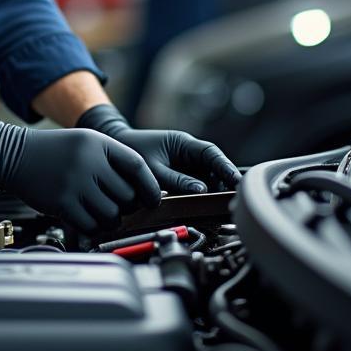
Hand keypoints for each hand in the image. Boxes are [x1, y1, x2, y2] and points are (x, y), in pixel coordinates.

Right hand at [0, 122, 160, 233]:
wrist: (15, 155)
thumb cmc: (55, 152)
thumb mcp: (86, 143)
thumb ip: (113, 161)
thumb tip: (144, 191)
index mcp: (98, 143)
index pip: (138, 167)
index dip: (150, 187)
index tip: (153, 199)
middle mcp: (87, 162)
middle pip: (127, 195)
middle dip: (128, 206)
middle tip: (120, 206)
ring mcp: (74, 183)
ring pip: (112, 214)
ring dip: (112, 219)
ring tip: (103, 213)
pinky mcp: (61, 203)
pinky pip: (91, 225)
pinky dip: (94, 227)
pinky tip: (88, 219)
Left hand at [76, 104, 239, 194]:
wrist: (113, 150)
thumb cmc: (131, 152)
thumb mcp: (153, 168)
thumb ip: (176, 180)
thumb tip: (201, 190)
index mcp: (182, 143)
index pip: (211, 153)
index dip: (226, 167)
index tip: (237, 180)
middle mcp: (187, 153)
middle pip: (213, 168)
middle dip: (223, 183)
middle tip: (231, 200)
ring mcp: (184, 165)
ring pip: (206, 179)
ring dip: (212, 192)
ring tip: (219, 207)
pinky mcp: (179, 177)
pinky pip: (195, 186)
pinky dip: (199, 196)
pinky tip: (203, 207)